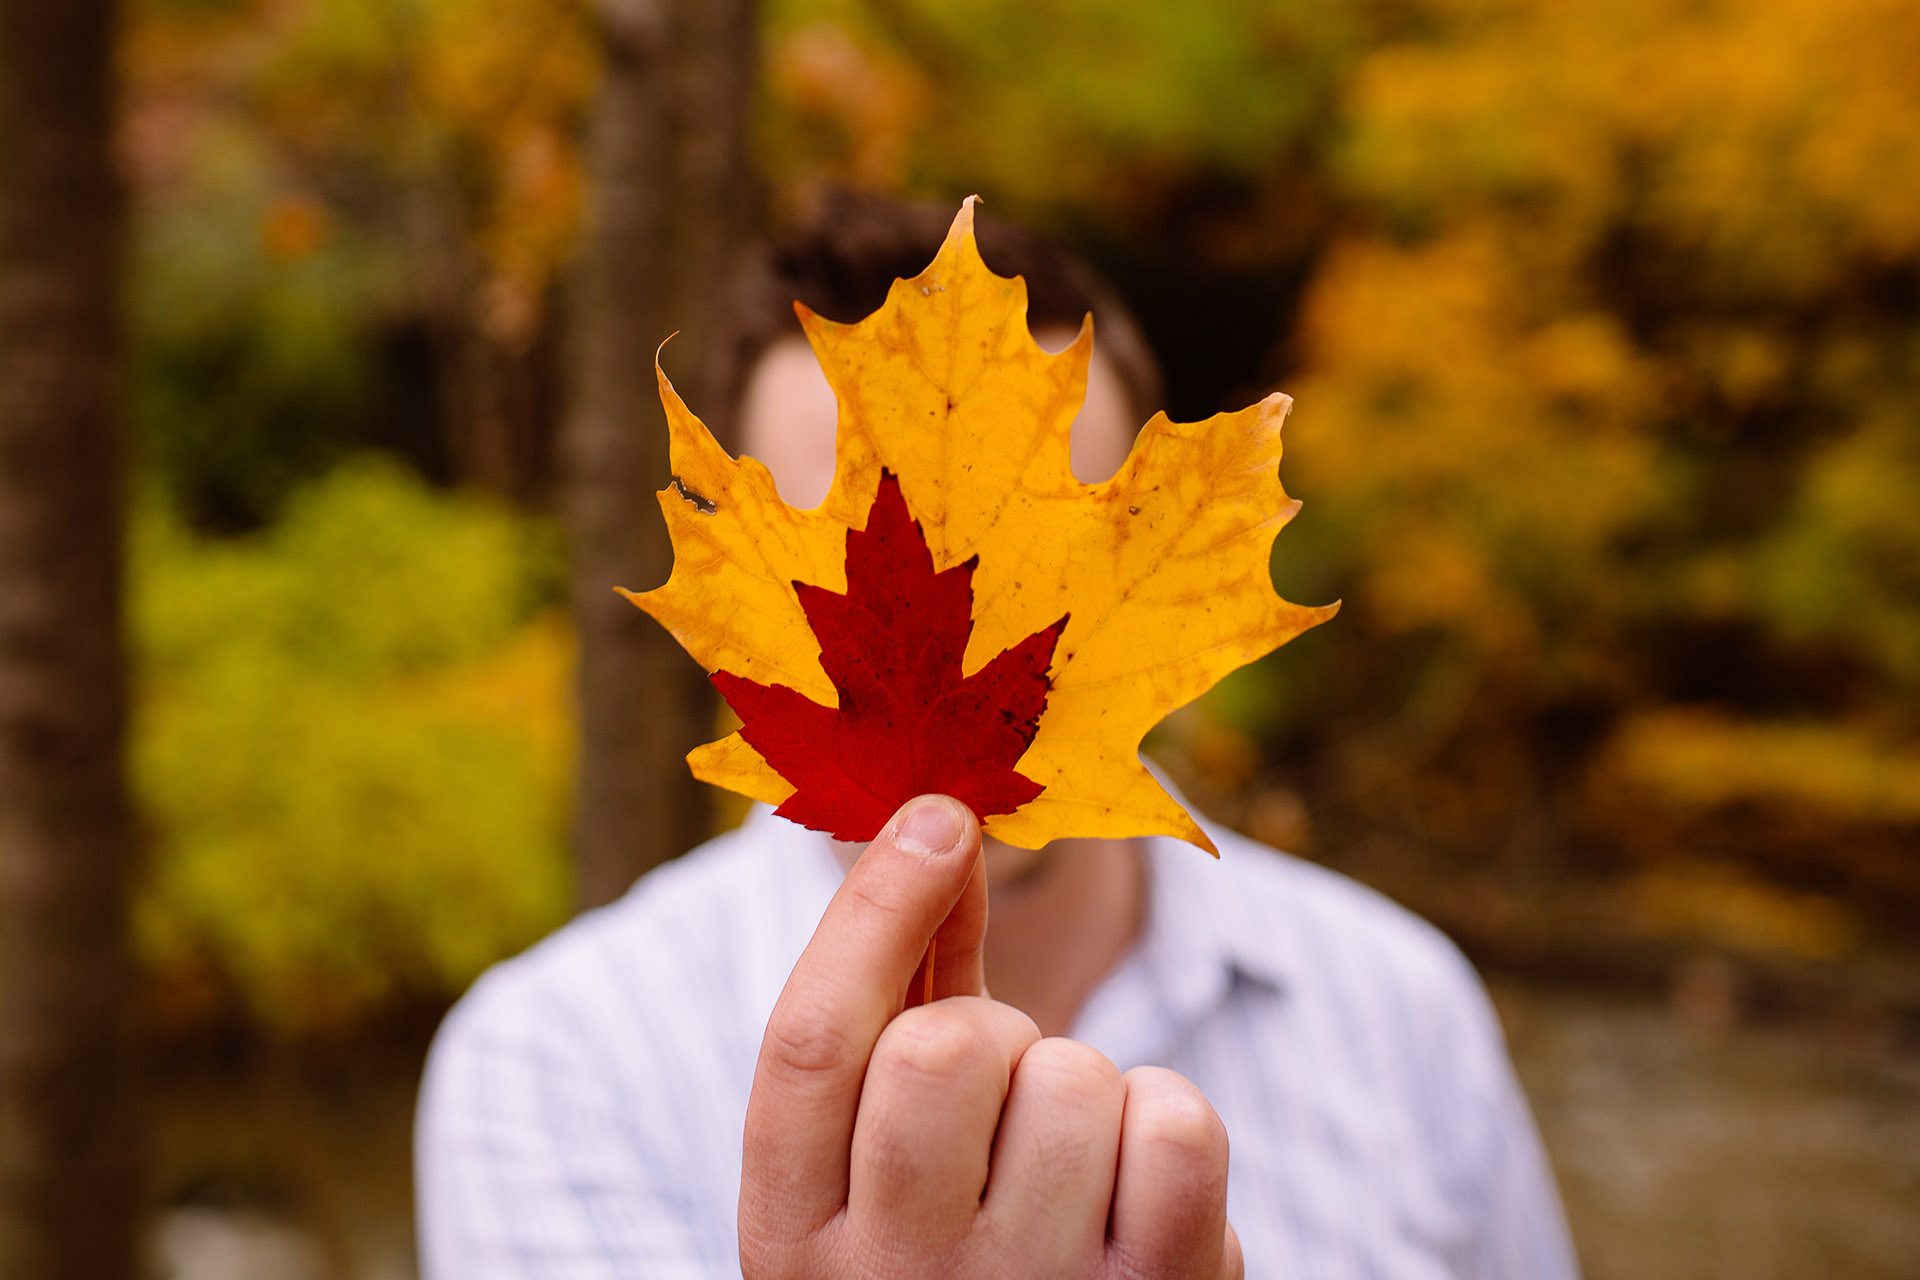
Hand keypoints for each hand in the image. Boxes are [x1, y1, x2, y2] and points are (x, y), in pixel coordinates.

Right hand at [739, 794, 1241, 1278]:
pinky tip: (1137, 1186)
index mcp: (793, 1238)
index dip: (874, 906)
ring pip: (1071, 1077)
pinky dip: (1168, 1125)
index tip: (941, 815)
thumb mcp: (885, 1147)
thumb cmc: (960, 1238)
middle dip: (994, 1032)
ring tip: (1068, 1171)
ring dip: (1084, 1091)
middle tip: (1004, 1097)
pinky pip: (1175, 1129)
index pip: (808, 1042)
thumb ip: (898, 995)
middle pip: (943, 1048)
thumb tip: (936, 825)